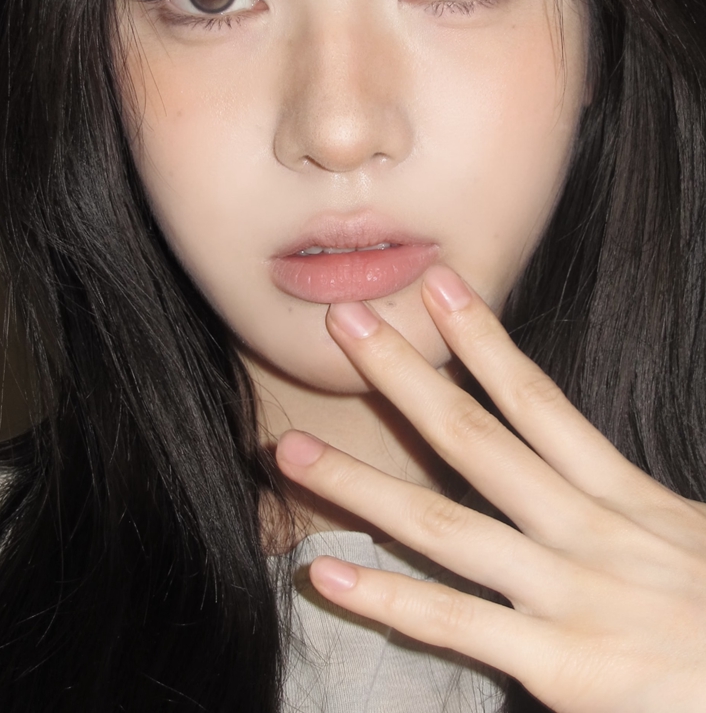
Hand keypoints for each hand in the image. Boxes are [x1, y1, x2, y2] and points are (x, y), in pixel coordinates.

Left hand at [276, 265, 705, 712]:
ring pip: (445, 526)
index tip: (437, 289)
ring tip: (288, 449)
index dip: (484, 340)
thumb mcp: (693, 541)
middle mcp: (589, 531)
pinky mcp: (566, 665)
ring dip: (360, 484)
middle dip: (405, 376)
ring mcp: (572, 594)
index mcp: (624, 498)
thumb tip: (585, 470)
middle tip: (342, 325)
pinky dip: (389, 600)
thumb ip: (636, 510)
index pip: (539, 401)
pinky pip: (459, 625)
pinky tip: (327, 575)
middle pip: (477, 439)